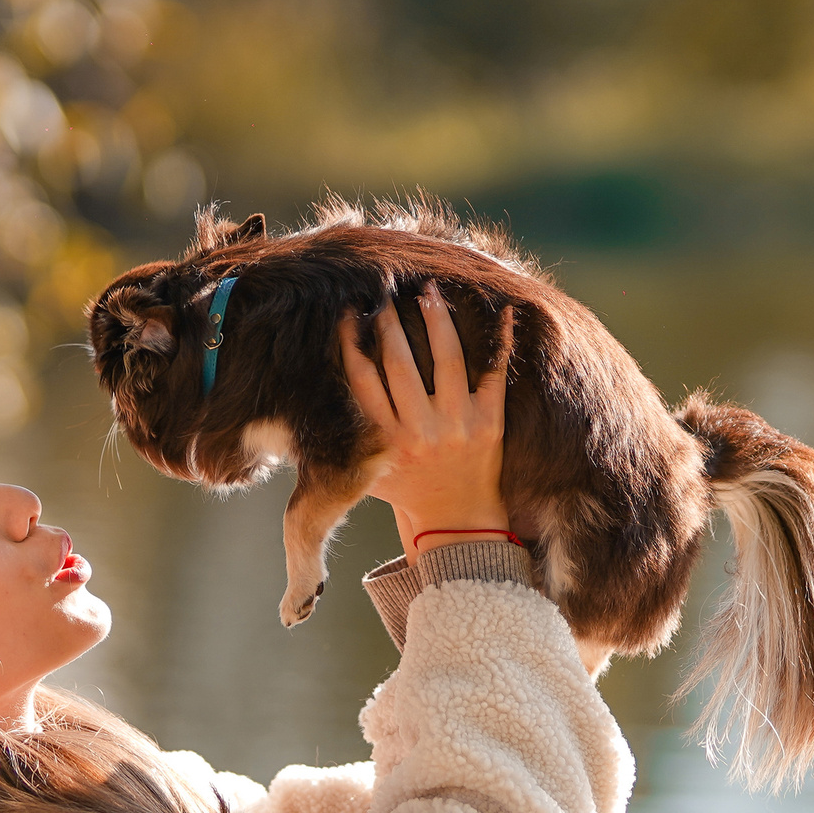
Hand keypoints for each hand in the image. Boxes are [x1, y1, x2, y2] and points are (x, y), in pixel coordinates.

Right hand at [339, 286, 515, 554]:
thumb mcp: (368, 469)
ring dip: (436, 319)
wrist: (457, 522)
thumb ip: (350, 436)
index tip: (350, 313)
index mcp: (386, 440)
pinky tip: (498, 309)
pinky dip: (499, 341)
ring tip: (429, 290)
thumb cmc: (407, 491)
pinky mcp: (491, 424)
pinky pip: (495, 373)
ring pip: (446, 359)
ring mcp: (458, 425)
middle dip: (390, 323)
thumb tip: (314, 395)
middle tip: (386, 291)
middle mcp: (420, 431)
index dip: (352, 343)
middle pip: (399, 363)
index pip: (362, 380)